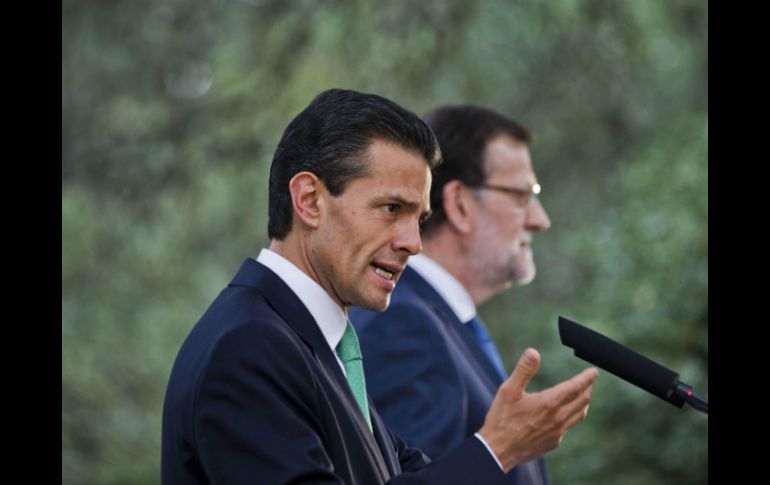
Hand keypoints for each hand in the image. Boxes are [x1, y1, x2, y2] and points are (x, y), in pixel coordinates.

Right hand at [478, 348, 597, 471]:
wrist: (498, 451)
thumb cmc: (501, 419)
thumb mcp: (508, 391)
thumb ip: (524, 370)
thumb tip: (533, 352)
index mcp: (549, 402)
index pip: (576, 386)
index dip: (587, 377)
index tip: (594, 371)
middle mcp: (557, 418)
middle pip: (583, 400)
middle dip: (589, 388)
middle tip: (590, 380)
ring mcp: (557, 432)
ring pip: (579, 415)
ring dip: (584, 402)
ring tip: (583, 395)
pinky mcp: (553, 443)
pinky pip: (569, 427)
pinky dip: (572, 416)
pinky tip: (564, 415)